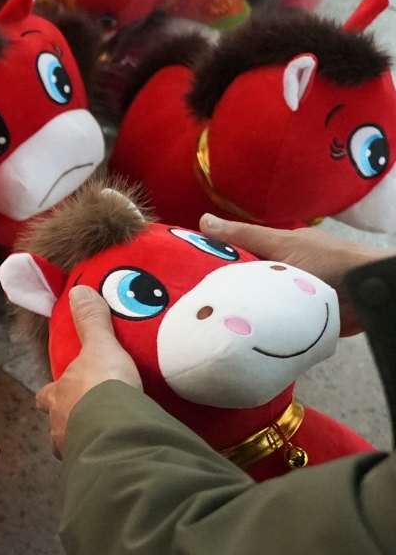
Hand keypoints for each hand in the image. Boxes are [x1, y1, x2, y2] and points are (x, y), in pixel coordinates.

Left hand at [36, 286, 141, 458]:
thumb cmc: (102, 386)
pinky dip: (105, 456)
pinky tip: (120, 453)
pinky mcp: (94, 466)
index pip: (46, 395)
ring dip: (85, 440)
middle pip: (57, 423)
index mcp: (57, 395)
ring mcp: (74, 448)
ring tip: (106, 437)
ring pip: (73, 445)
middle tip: (87, 416)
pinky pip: (97, 461)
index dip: (52, 392)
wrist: (117, 428)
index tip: (61, 391)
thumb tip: (79, 290)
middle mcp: (59, 425)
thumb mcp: (100, 346)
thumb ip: (91, 321)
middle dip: (68, 420)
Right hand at [200, 214, 394, 335]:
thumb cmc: (329, 261)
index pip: (238, 252)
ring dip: (240, 310)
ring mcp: (287, 297)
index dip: (214, 259)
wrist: (368, 294)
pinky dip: (256, 326)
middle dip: (223, 288)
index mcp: (277, 249)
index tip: (186, 270)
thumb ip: (245, 236)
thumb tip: (203, 220)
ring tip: (205, 320)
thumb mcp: (282, 244)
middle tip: (190, 301)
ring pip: (255, 302)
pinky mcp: (295, 321)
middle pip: (243, 279)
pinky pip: (269, 322)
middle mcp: (280, 272)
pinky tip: (233, 335)